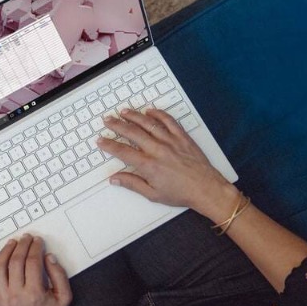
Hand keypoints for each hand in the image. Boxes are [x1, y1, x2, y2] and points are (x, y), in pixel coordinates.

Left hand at [0, 234, 71, 305]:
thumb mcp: (64, 296)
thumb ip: (60, 274)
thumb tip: (48, 256)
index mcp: (35, 294)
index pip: (32, 262)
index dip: (35, 247)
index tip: (37, 240)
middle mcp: (16, 296)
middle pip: (16, 261)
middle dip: (21, 245)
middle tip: (26, 238)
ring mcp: (1, 300)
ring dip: (5, 252)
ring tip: (12, 243)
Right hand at [97, 108, 238, 214]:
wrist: (205, 188)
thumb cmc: (181, 193)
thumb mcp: (153, 194)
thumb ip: (132, 184)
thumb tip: (115, 179)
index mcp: (149, 165)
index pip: (123, 151)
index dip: (109, 145)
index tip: (101, 140)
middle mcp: (158, 150)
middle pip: (133, 133)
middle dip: (117, 125)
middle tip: (108, 120)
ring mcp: (171, 141)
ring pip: (149, 124)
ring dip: (134, 116)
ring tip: (124, 111)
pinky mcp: (182, 137)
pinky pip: (169, 121)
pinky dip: (159, 114)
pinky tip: (150, 111)